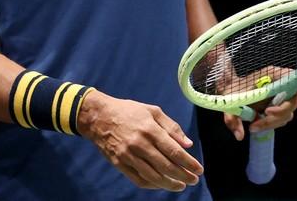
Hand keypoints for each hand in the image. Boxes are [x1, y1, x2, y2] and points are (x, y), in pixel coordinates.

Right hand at [77, 90, 202, 190]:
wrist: (97, 116)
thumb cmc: (127, 111)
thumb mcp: (152, 111)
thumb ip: (171, 127)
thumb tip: (188, 144)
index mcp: (149, 128)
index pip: (174, 151)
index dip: (189, 163)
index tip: (199, 170)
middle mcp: (139, 143)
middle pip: (166, 166)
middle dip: (184, 176)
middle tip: (194, 180)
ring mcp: (128, 155)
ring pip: (154, 176)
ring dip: (170, 184)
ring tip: (181, 186)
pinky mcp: (119, 163)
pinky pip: (139, 179)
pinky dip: (153, 185)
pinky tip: (162, 184)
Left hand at [224, 83, 296, 139]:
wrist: (229, 89)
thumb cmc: (232, 88)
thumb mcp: (228, 100)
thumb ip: (232, 117)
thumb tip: (239, 136)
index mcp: (273, 75)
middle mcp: (280, 85)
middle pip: (292, 103)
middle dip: (277, 115)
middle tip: (259, 120)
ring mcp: (280, 96)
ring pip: (287, 114)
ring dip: (272, 123)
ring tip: (254, 126)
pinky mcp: (278, 106)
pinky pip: (281, 118)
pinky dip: (272, 123)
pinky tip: (258, 125)